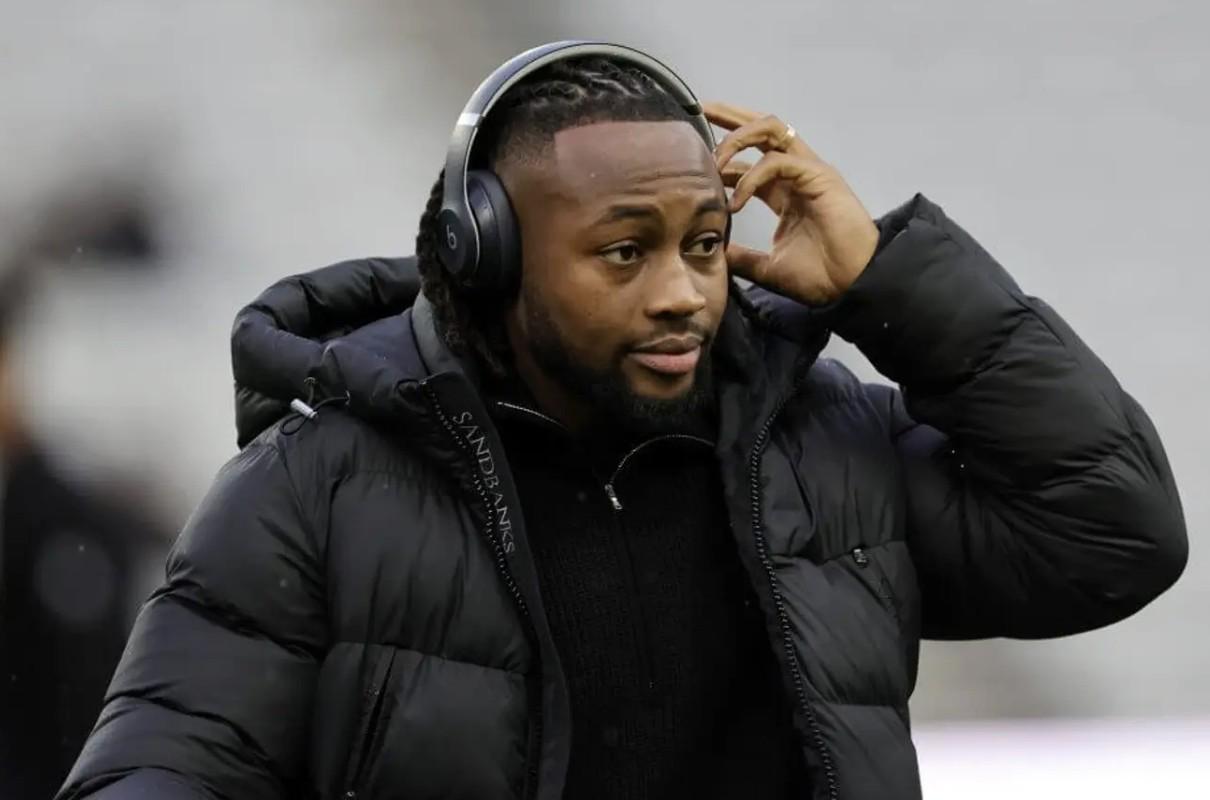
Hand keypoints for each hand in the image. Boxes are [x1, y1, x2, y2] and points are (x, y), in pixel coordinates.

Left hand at [704, 101, 879, 305]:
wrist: (854, 285)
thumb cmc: (821, 277)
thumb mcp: (768, 268)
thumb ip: (742, 257)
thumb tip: (715, 254)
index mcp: (783, 192)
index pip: (749, 161)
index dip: (722, 157)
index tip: (692, 161)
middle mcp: (795, 174)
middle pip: (761, 130)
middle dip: (730, 117)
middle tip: (700, 110)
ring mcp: (808, 171)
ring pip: (771, 130)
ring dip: (738, 137)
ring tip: (713, 160)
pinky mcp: (818, 175)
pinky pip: (778, 161)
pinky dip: (751, 177)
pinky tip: (736, 201)